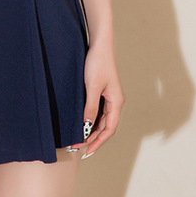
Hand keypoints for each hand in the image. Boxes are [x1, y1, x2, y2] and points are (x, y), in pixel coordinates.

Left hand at [71, 42, 123, 157]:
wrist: (99, 45)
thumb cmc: (97, 63)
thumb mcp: (91, 87)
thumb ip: (90, 107)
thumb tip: (86, 126)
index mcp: (116, 102)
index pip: (109, 129)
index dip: (99, 141)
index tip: (87, 151)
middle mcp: (115, 102)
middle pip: (106, 126)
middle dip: (94, 138)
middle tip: (79, 147)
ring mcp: (110, 97)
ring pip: (102, 120)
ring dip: (92, 130)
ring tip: (79, 139)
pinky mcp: (103, 92)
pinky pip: (98, 111)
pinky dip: (91, 120)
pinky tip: (82, 123)